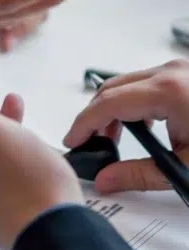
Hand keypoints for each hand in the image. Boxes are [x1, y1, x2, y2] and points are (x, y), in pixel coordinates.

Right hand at [63, 59, 188, 194]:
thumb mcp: (188, 167)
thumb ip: (140, 175)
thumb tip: (105, 179)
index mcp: (169, 90)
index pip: (108, 103)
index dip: (83, 124)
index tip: (73, 142)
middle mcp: (173, 72)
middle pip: (112, 88)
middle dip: (93, 116)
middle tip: (86, 143)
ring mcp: (181, 70)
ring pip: (128, 84)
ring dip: (113, 109)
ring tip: (111, 138)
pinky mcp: (187, 75)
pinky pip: (148, 83)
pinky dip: (133, 103)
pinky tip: (139, 127)